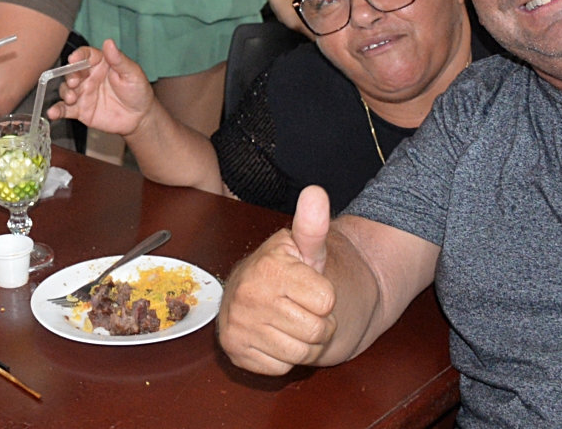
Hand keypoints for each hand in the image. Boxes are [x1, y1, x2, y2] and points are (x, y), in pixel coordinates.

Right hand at [47, 41, 153, 136]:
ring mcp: (82, 94)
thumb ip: (118, 59)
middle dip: (69, 75)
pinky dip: (56, 110)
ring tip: (72, 99)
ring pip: (66, 89)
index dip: (78, 56)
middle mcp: (88, 77)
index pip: (85, 55)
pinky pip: (65, 109)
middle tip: (74, 83)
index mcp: (100, 63)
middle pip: (71, 72)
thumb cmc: (138, 91)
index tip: (74, 59)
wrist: (140, 118)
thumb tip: (109, 41)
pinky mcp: (80, 111)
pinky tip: (52, 113)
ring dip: (65, 92)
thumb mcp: (132, 73)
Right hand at [217, 186, 337, 374]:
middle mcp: (248, 295)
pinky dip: (282, 358)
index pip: (327, 302)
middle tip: (302, 307)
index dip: (325, 297)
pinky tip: (274, 335)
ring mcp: (238, 325)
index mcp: (269, 268)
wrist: (258, 294)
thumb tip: (315, 192)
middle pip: (316, 332)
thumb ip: (313, 225)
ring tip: (290, 321)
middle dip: (318, 324)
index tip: (310, 286)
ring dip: (303, 344)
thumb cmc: (289, 271)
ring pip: (300, 355)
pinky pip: (279, 369)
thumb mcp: (306, 248)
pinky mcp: (235, 351)